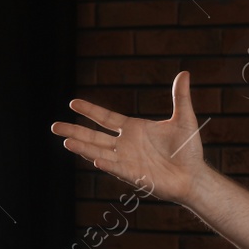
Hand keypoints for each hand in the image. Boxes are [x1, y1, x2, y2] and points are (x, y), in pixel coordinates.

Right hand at [51, 70, 205, 203]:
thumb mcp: (184, 119)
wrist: (194, 175)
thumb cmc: (188, 150)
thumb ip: (180, 97)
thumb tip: (184, 72)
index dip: (90, 111)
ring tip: (65, 142)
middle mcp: (126, 145)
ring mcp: (127, 161)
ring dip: (83, 148)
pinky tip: (93, 158)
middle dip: (74, 131)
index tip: (72, 103)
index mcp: (134, 129)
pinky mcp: (134, 175)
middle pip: (94, 136)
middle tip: (54, 126)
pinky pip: (116, 168)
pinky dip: (106, 163)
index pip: (105, 118)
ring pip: (99, 152)